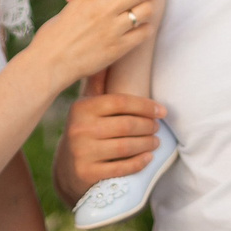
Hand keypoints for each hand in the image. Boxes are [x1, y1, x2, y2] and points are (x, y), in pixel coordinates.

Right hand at [28, 0, 153, 90]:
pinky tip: (136, 30)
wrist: (50, 62)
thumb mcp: (74, 5)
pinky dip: (144, 29)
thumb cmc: (56, 33)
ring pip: (148, 9)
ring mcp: (113, 29)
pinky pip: (145, 32)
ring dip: (147, 8)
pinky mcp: (118, 48)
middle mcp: (104, 9)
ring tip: (139, 12)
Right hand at [56, 79, 167, 202]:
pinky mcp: (87, 173)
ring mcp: (82, 152)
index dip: (145, 105)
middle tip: (158, 127)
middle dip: (148, 126)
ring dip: (147, 144)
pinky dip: (138, 163)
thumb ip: (98, 83)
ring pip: (126, 146)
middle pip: (126, 124)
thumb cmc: (85, 130)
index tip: (162, 111)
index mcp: (81, 108)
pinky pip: (121, 168)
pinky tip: (148, 158)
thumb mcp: (86, 106)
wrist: (67, 169)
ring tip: (156, 141)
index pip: (120, 101)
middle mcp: (79, 129)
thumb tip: (109, 56)